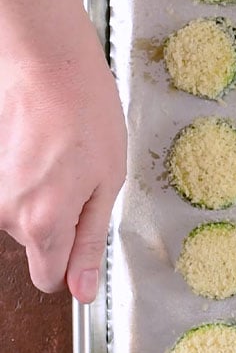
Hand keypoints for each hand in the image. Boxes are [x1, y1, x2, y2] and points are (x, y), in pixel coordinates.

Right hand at [0, 53, 125, 302]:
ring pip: (22, 213)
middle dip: (61, 217)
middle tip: (83, 176)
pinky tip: (41, 145)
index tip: (84, 244)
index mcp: (43, 222)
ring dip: (44, 192)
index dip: (72, 265)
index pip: (48, 277)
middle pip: (38, 240)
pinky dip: (26, 174)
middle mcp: (6, 212)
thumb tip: (82, 290)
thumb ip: (90, 242)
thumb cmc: (86, 115)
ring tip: (63, 154)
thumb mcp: (108, 184)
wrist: (48, 62)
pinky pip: (10, 188)